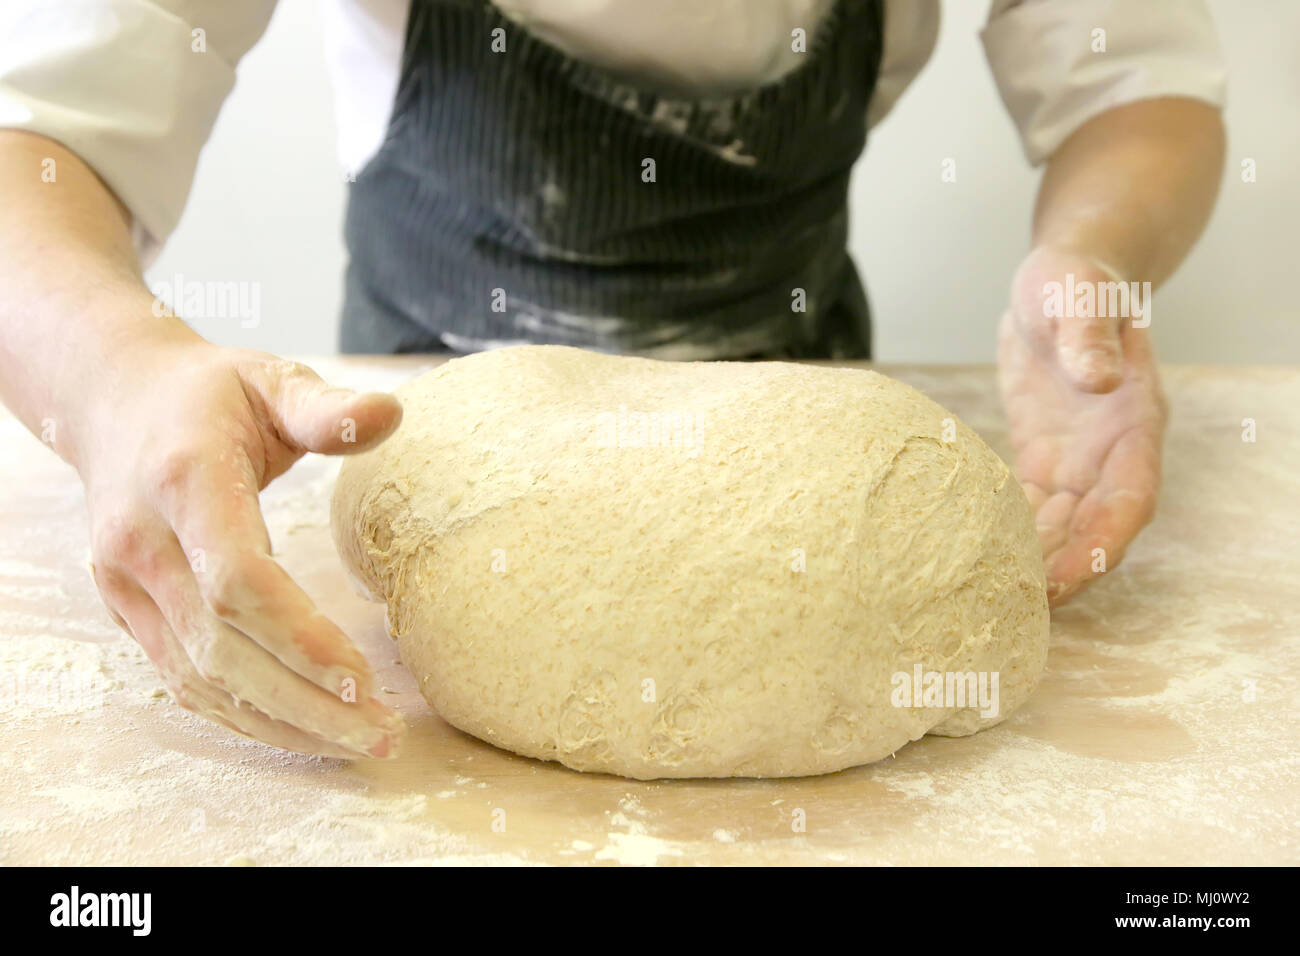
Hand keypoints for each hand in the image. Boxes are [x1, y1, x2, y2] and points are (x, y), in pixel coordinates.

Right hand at [73, 331, 405, 756]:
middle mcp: (143, 541)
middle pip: (223, 648)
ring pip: (200, 677)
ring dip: (281, 721)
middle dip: (306, 701)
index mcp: (184, 480)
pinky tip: (300, 730)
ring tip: (358, 743)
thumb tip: (391, 412)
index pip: (238, 581)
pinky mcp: (127, 608)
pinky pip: (182, 679)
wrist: (113, 400)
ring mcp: (126, 582)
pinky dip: (242, 714)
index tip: (366, 678)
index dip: (300, 638)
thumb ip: (325, 407)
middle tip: (383, 733)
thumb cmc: (209, 393)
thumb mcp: (270, 379)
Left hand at [997, 246, 1167, 606]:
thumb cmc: (1076, 282)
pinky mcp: (1043, 457)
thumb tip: (1100, 379)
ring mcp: (1079, 458)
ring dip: (1033, 562)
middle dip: (1064, 572)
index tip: (1071, 578)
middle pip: (1095, 529)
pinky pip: (1030, 507)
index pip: (1129, 500)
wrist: (1062, 281)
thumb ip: (1088, 337)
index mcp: (1134, 421)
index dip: (1103, 544)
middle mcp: (1111, 451)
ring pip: (1062, 527)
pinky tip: (972, 558)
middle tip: (1015, 609)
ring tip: (989, 599)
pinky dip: (1009, 534)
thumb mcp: (1078, 296)